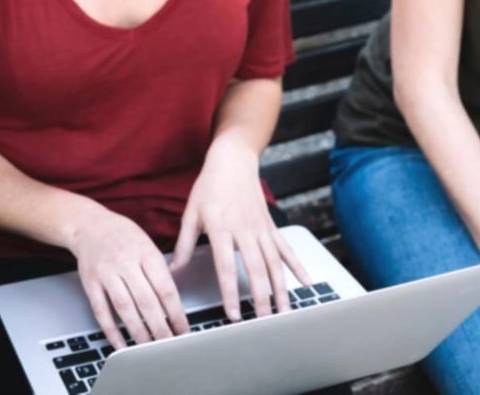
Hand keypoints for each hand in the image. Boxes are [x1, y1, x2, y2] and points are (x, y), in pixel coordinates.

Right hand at [65, 208, 187, 348]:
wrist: (88, 224)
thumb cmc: (122, 235)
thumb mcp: (147, 244)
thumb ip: (159, 270)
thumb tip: (174, 303)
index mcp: (145, 252)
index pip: (165, 288)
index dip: (176, 313)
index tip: (183, 329)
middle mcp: (125, 262)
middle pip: (146, 300)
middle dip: (160, 327)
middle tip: (169, 344)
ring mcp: (106, 273)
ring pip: (124, 307)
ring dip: (138, 331)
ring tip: (148, 347)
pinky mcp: (90, 283)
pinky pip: (101, 310)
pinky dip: (111, 330)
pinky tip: (121, 343)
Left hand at [171, 137, 311, 322]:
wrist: (233, 160)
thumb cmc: (210, 186)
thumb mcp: (191, 212)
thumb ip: (184, 244)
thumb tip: (174, 269)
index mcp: (221, 228)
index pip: (227, 267)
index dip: (230, 293)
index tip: (232, 314)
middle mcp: (244, 230)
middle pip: (256, 269)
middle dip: (261, 298)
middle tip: (263, 321)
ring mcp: (261, 228)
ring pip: (275, 263)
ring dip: (281, 289)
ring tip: (284, 311)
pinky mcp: (271, 225)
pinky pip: (286, 248)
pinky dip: (297, 266)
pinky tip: (306, 283)